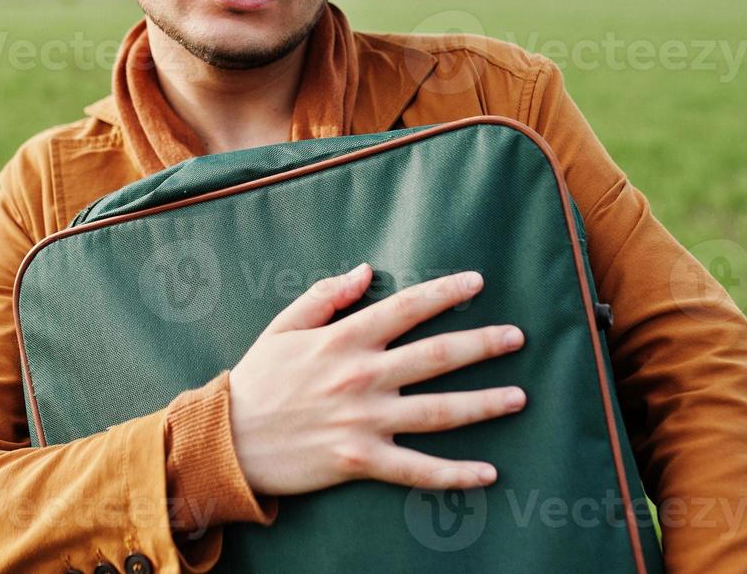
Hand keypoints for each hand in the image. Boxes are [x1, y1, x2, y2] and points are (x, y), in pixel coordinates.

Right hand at [226, 263, 524, 496]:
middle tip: (518, 337)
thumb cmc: (257, 380)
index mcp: (343, 339)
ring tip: (520, 397)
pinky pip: (417, 469)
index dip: (445, 292)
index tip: (478, 282)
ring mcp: (364, 421)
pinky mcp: (361, 461)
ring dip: (484, 404)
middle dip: (483, 344)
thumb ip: (326, 296)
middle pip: (436, 356)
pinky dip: (455, 474)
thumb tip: (366, 270)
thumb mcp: (284, 327)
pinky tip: (488, 473)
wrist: (226, 440)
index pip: (406, 307)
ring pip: (438, 411)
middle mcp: (361, 377)